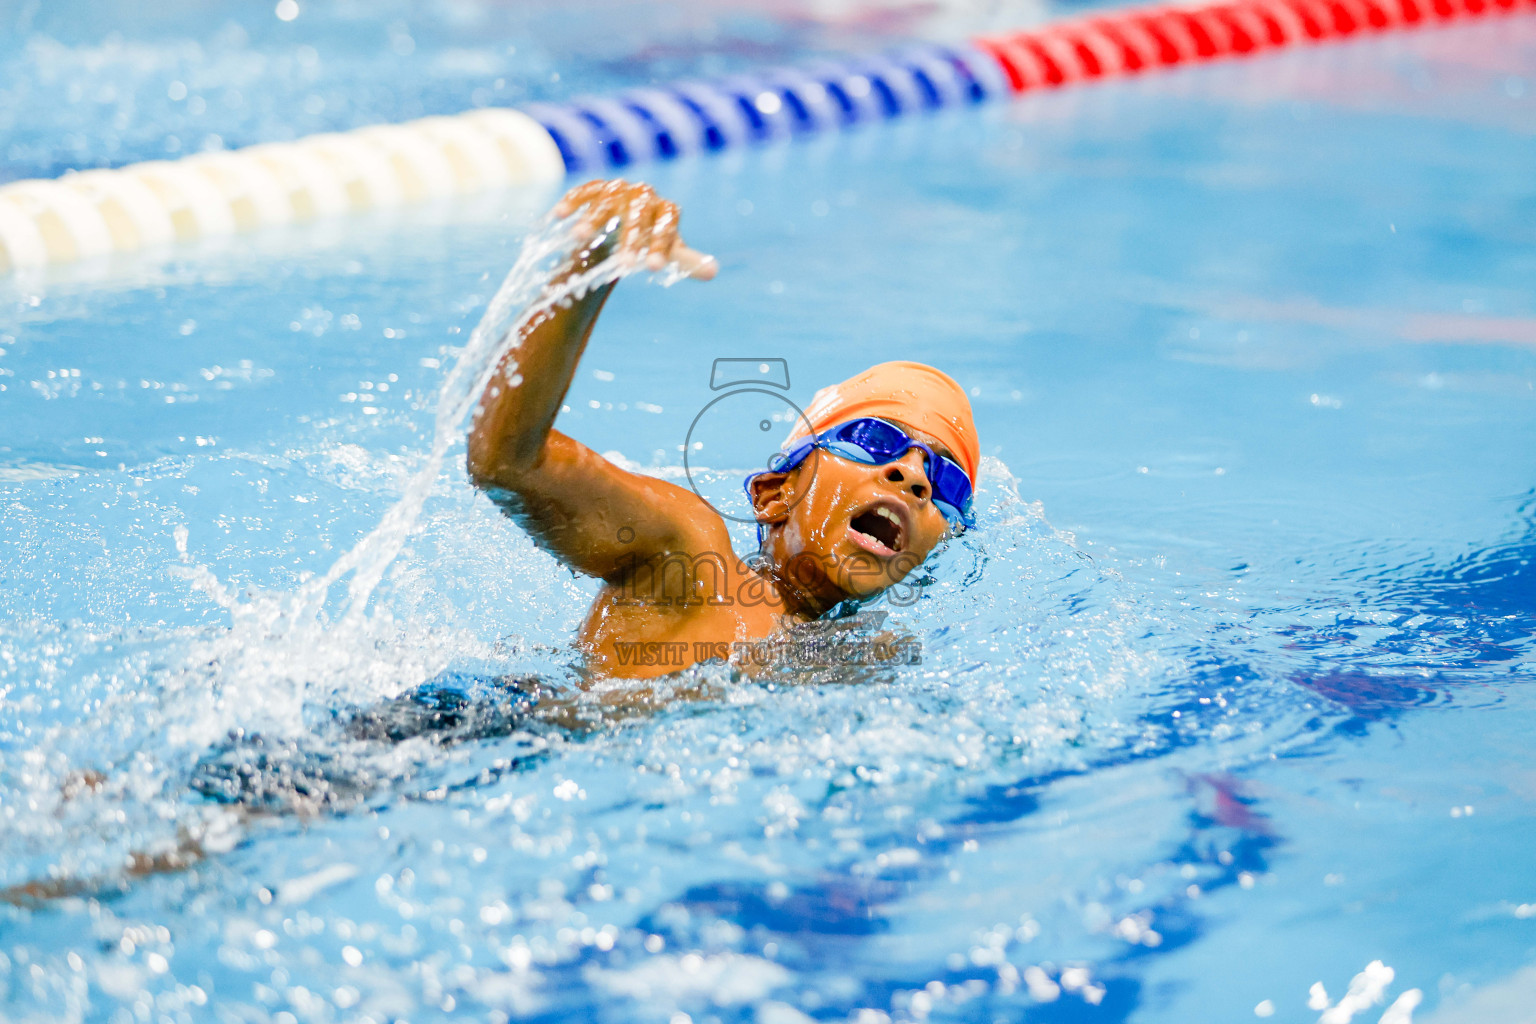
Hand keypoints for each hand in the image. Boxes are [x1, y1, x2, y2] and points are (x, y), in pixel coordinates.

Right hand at [554, 179, 717, 280]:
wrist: (629, 225)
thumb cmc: (652, 241)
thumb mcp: (669, 252)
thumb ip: (687, 261)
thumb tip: (712, 272)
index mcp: (665, 209)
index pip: (668, 222)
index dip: (662, 243)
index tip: (653, 268)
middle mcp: (644, 195)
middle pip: (639, 213)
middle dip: (632, 239)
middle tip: (625, 266)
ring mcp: (619, 189)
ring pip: (607, 201)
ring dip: (593, 218)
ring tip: (578, 238)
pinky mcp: (595, 189)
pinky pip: (583, 192)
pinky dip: (571, 201)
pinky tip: (557, 216)